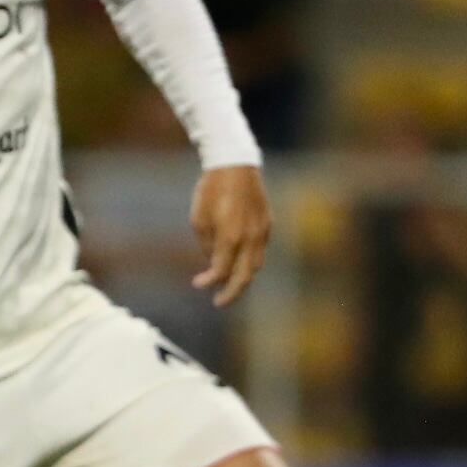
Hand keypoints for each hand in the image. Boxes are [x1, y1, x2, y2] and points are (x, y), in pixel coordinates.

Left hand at [191, 165, 272, 307]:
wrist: (235, 164)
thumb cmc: (211, 190)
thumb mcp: (199, 219)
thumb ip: (207, 246)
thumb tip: (213, 262)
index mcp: (231, 237)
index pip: (221, 271)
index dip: (209, 282)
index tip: (198, 284)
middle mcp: (251, 238)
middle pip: (244, 277)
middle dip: (231, 293)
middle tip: (219, 302)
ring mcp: (262, 231)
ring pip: (256, 265)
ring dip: (242, 278)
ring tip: (229, 285)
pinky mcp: (268, 224)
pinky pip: (260, 250)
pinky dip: (249, 261)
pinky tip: (238, 261)